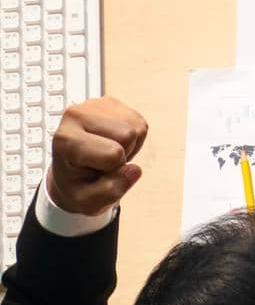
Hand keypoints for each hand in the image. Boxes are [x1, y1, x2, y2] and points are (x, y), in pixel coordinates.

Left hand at [45, 98, 147, 216]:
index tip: (96, 172)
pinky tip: (114, 142)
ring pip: (137, 127)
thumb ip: (110, 191)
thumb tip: (134, 170)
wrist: (73, 170)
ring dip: (130, 145)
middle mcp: (76, 115)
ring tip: (108, 152)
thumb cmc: (78, 185)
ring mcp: (93, 105)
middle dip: (124, 154)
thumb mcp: (88, 201)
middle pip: (128, 135)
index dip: (114, 170)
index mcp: (64, 140)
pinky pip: (139, 122)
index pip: (113, 154)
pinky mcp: (109, 103)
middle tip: (104, 163)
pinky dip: (134, 137)